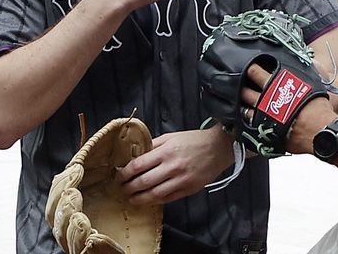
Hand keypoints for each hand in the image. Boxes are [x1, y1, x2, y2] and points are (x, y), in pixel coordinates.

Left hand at [117, 127, 234, 204]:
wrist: (219, 147)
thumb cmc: (194, 140)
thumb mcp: (171, 137)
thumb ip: (153, 146)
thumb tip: (136, 155)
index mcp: (166, 151)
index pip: (138, 165)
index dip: (125, 173)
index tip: (119, 176)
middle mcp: (172, 167)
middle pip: (144, 182)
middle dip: (129, 188)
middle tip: (122, 189)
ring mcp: (181, 180)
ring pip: (155, 194)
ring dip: (140, 198)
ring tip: (132, 199)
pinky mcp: (189, 189)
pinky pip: (168, 198)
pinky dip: (156, 201)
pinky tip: (148, 200)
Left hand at [241, 64, 337, 155]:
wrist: (321, 131)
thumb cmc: (319, 107)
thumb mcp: (313, 82)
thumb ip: (304, 72)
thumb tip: (305, 61)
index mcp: (277, 84)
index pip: (257, 73)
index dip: (251, 70)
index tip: (248, 68)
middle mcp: (267, 100)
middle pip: (247, 91)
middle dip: (241, 88)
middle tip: (237, 85)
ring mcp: (264, 117)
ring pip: (246, 109)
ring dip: (242, 106)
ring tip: (239, 103)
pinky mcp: (266, 132)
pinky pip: (251, 126)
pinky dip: (247, 123)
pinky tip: (245, 121)